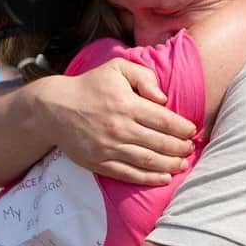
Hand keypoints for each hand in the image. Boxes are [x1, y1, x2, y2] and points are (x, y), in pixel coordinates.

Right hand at [32, 58, 195, 184]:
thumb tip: (162, 98)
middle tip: (190, 148)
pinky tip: (164, 178)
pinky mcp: (99, 163)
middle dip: (180, 148)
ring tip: (183, 164)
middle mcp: (119, 128)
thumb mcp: (117, 68)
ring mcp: (108, 148)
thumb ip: (144, 76)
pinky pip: (128, 174)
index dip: (182, 128)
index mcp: (126, 104)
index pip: (164, 120)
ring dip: (169, 165)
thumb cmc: (91, 85)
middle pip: (159, 143)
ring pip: (147, 160)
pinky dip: (148, 178)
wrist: (53, 108)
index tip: (192, 130)